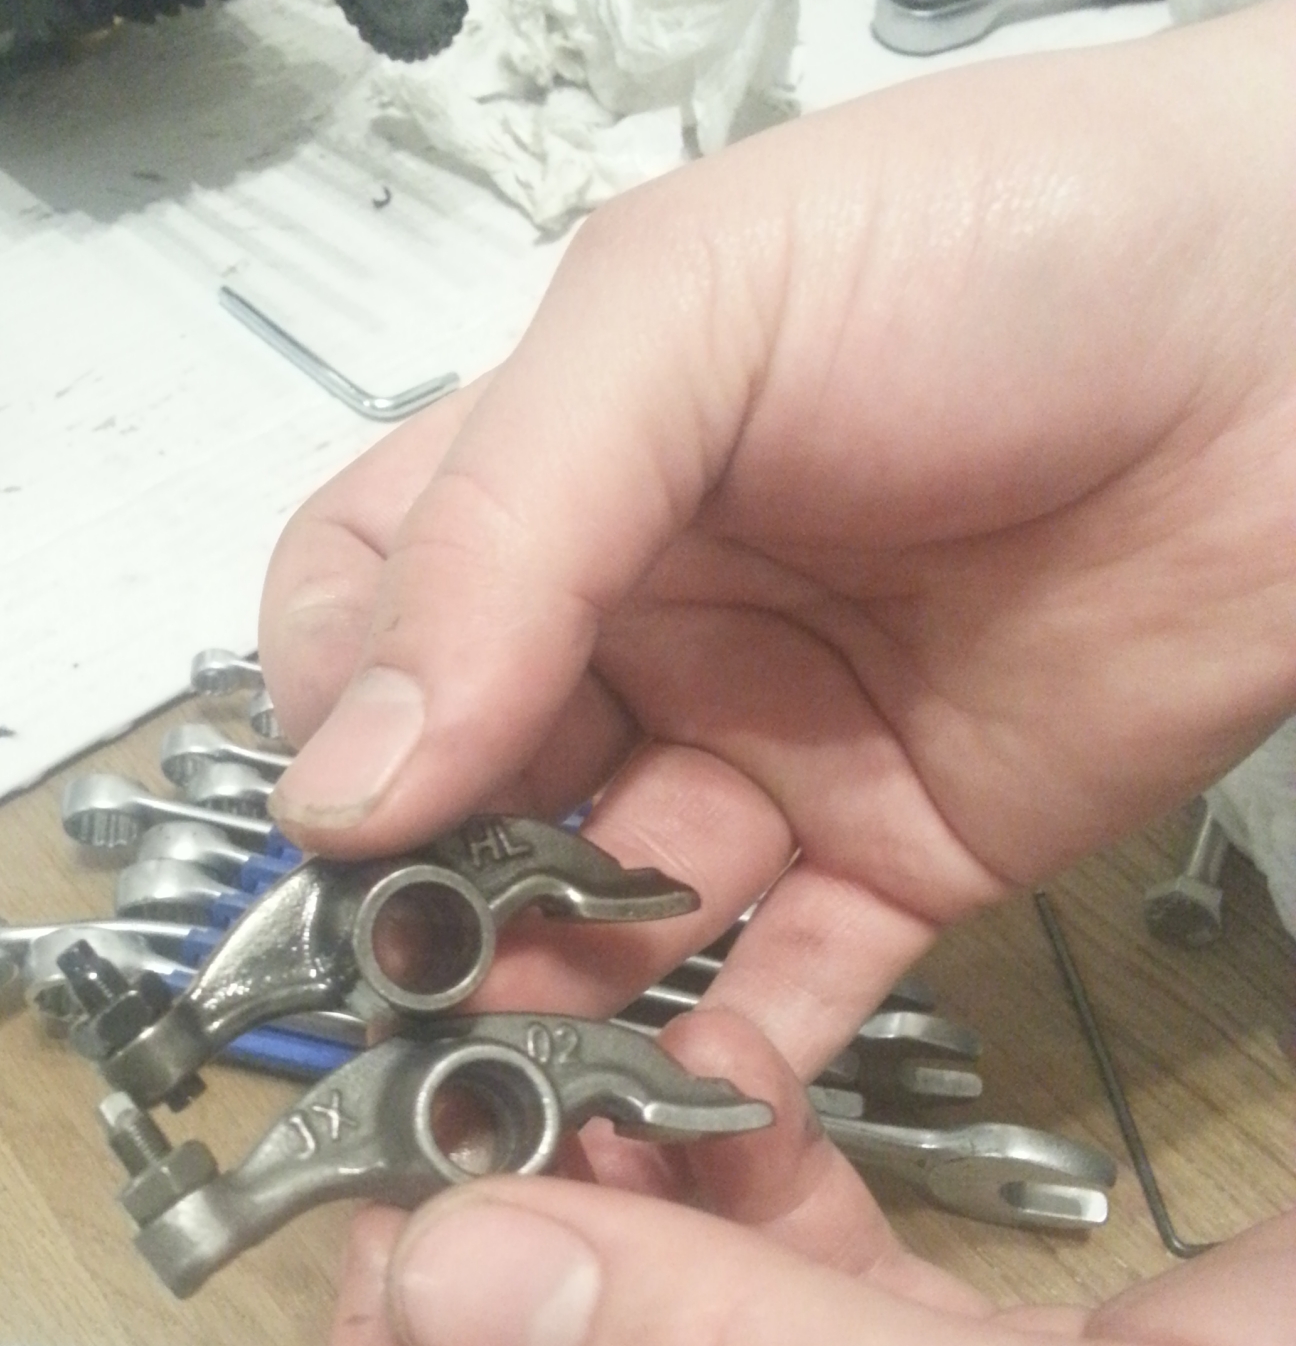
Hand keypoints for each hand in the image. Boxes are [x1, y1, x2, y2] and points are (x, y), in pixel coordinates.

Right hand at [262, 0, 1295, 1072]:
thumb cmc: (1007, 246)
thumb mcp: (696, 310)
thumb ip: (507, 525)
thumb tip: (347, 775)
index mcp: (566, 480)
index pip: (362, 608)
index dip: (339, 710)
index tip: (360, 808)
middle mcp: (650, 623)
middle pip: (468, 792)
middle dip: (434, 895)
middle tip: (433, 985)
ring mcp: (772, 748)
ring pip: (607, 911)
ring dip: (560, 996)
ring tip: (542, 1061)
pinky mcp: (903, 850)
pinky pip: (789, 987)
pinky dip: (732, 1061)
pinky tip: (694, 1099)